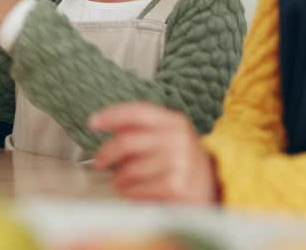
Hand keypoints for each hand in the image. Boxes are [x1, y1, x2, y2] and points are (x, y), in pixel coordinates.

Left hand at [90, 103, 219, 204]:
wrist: (212, 190)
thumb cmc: (182, 163)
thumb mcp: (168, 138)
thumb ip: (142, 130)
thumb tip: (110, 125)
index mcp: (175, 122)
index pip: (136, 112)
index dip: (111, 115)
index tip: (93, 122)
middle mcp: (178, 139)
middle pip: (126, 142)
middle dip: (106, 153)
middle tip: (100, 162)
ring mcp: (179, 163)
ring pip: (129, 169)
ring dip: (119, 179)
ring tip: (123, 181)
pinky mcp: (176, 186)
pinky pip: (137, 189)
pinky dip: (129, 193)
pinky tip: (135, 192)